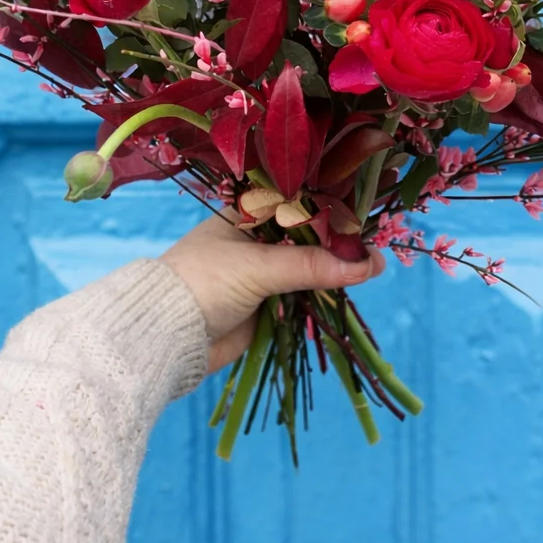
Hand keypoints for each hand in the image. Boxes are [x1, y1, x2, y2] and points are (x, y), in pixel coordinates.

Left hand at [163, 213, 384, 372]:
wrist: (166, 338)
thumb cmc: (203, 283)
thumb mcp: (258, 267)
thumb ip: (312, 265)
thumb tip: (367, 264)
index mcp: (246, 217)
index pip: (298, 205)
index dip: (331, 210)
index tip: (366, 215)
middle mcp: (255, 241)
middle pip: (307, 239)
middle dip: (339, 245)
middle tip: (376, 248)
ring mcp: (260, 274)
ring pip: (308, 270)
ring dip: (334, 273)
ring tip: (374, 270)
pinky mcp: (265, 306)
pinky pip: (302, 298)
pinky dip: (322, 298)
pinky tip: (349, 293)